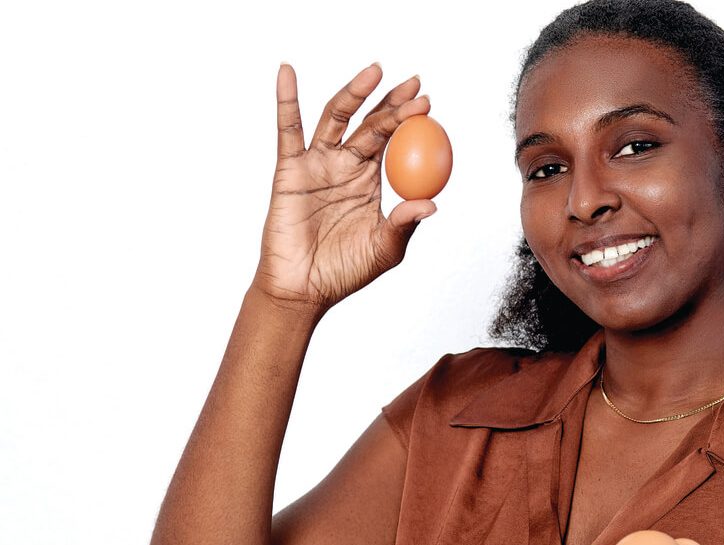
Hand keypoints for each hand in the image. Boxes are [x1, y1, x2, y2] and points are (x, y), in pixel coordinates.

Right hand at [252, 63, 436, 313]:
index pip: (394, 140)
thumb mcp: (384, 249)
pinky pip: (287, 130)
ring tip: (374, 71)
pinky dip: (286, 99)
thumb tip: (432, 204)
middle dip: (392, 101)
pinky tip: (288, 71)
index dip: (409, 119)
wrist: (304, 289)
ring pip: (336, 118)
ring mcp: (317, 164)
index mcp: (370, 179)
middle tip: (414, 82)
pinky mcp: (290, 169)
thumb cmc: (345, 272)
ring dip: (354, 93)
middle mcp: (345, 165)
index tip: (428, 102)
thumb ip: (404, 224)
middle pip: (370, 123)